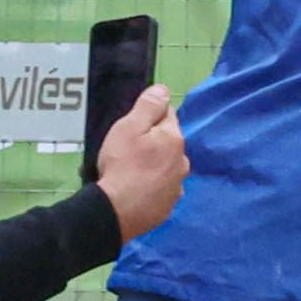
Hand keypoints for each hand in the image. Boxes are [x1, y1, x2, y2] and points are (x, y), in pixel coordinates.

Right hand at [93, 84, 186, 239]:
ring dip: (153, 164)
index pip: (167, 116)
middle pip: (168, 142)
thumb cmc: (121, 164)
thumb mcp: (129, 128)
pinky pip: (161, 187)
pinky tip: (136, 188)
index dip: (149, 117)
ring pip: (166, 166)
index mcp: (174, 139)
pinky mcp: (169, 204)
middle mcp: (183, 161)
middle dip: (152, 141)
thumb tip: (164, 90)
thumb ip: (148, 107)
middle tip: (127, 149)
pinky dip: (152, 185)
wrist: (118, 210)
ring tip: (131, 170)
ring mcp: (178, 185)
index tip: (133, 126)